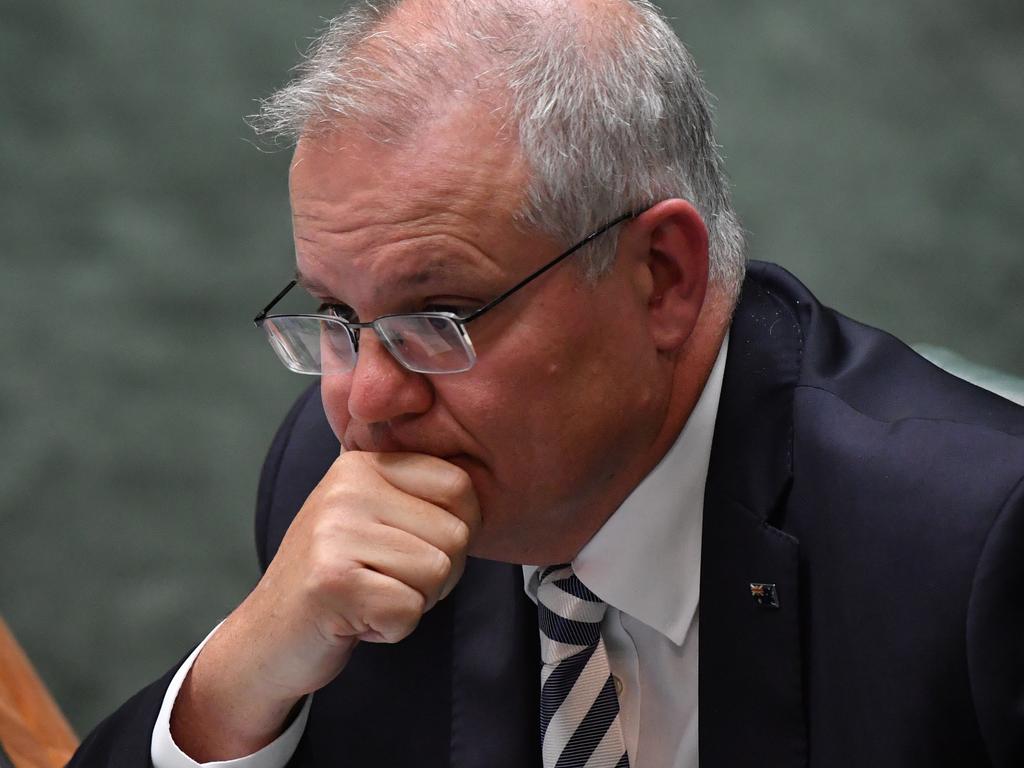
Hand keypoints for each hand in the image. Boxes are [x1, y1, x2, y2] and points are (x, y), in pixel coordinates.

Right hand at [170, 451, 479, 759]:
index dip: (460, 530)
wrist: (269, 634)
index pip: (460, 486)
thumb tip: (486, 484)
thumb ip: (419, 493)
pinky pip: (409, 609)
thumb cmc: (338, 576)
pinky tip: (358, 618)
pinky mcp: (332, 581)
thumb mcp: (373, 515)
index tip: (419, 549)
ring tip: (370, 595)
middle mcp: (348, 487)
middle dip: (437, 575)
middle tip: (388, 581)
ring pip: (437, 572)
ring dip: (414, 601)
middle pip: (456, 535)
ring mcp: (336, 531)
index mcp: (365, 463)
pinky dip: (392, 627)